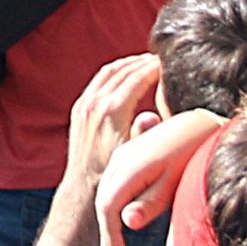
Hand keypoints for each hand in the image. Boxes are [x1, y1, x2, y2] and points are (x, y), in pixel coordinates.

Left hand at [60, 53, 166, 199]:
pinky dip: (114, 72)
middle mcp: (95, 103)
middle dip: (141, 62)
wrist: (85, 187)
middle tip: (159, 58)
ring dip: (126, 64)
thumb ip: (145, 134)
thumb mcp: (136, 156)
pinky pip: (98, 81)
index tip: (167, 62)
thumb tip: (153, 114)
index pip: (135, 78)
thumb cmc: (117, 175)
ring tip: (145, 62)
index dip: (153, 68)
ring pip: (107, 73)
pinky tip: (125, 75)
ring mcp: (84, 104)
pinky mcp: (79, 109)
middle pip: (121, 71)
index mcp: (111, 111)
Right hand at [96, 103, 225, 245]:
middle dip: (106, 225)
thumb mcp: (174, 183)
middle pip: (102, 196)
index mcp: (128, 169)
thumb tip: (126, 222)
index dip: (110, 232)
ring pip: (105, 187)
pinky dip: (113, 198)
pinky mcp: (129, 152)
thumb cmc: (191, 157)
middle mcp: (119, 159)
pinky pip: (112, 179)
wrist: (198, 124)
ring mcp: (123, 154)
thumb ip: (150, 203)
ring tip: (114, 236)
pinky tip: (122, 208)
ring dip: (108, 212)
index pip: (107, 206)